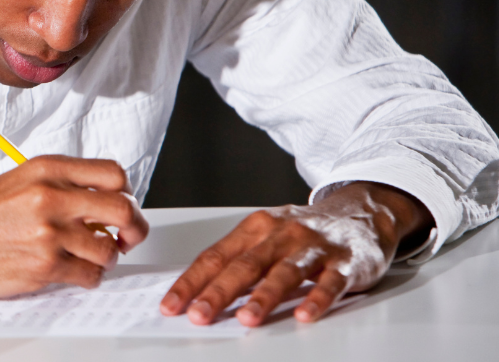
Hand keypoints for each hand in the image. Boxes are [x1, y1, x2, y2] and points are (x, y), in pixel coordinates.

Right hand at [0, 155, 149, 297]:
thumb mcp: (20, 180)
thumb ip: (61, 185)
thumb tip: (103, 201)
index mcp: (47, 170)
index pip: (114, 174)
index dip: (126, 193)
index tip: (121, 205)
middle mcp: (50, 197)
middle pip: (123, 210)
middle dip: (133, 229)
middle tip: (126, 238)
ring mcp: (48, 233)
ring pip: (108, 249)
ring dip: (105, 258)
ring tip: (88, 258)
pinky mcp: (43, 266)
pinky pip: (89, 276)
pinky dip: (87, 278)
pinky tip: (71, 272)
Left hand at [160, 182, 432, 326]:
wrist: (360, 213)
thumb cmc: (303, 232)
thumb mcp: (265, 237)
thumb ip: (236, 260)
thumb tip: (195, 292)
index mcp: (254, 228)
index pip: (215, 256)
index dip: (191, 282)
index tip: (171, 305)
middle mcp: (280, 234)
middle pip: (244, 265)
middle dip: (218, 292)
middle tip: (199, 315)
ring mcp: (313, 247)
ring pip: (284, 273)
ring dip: (264, 296)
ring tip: (247, 319)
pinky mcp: (345, 262)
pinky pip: (330, 282)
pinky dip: (317, 299)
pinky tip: (305, 314)